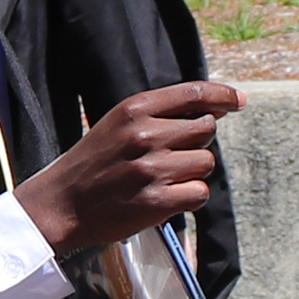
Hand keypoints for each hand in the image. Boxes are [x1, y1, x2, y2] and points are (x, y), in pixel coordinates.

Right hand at [14, 80, 241, 255]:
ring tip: (164, 180)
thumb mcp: (117, 125)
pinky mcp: (157, 201)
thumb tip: (214, 109)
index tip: (238, 101)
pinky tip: (167, 198)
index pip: (193, 93)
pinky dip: (190, 198)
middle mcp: (145, 135)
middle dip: (197, 144)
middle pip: (206, 130)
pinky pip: (200, 194)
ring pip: (206, 163)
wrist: (60, 204)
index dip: (222, 96)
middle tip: (172, 157)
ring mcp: (152, 169)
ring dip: (193, 173)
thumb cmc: (93, 165)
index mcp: (134, 109)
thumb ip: (160, 116)